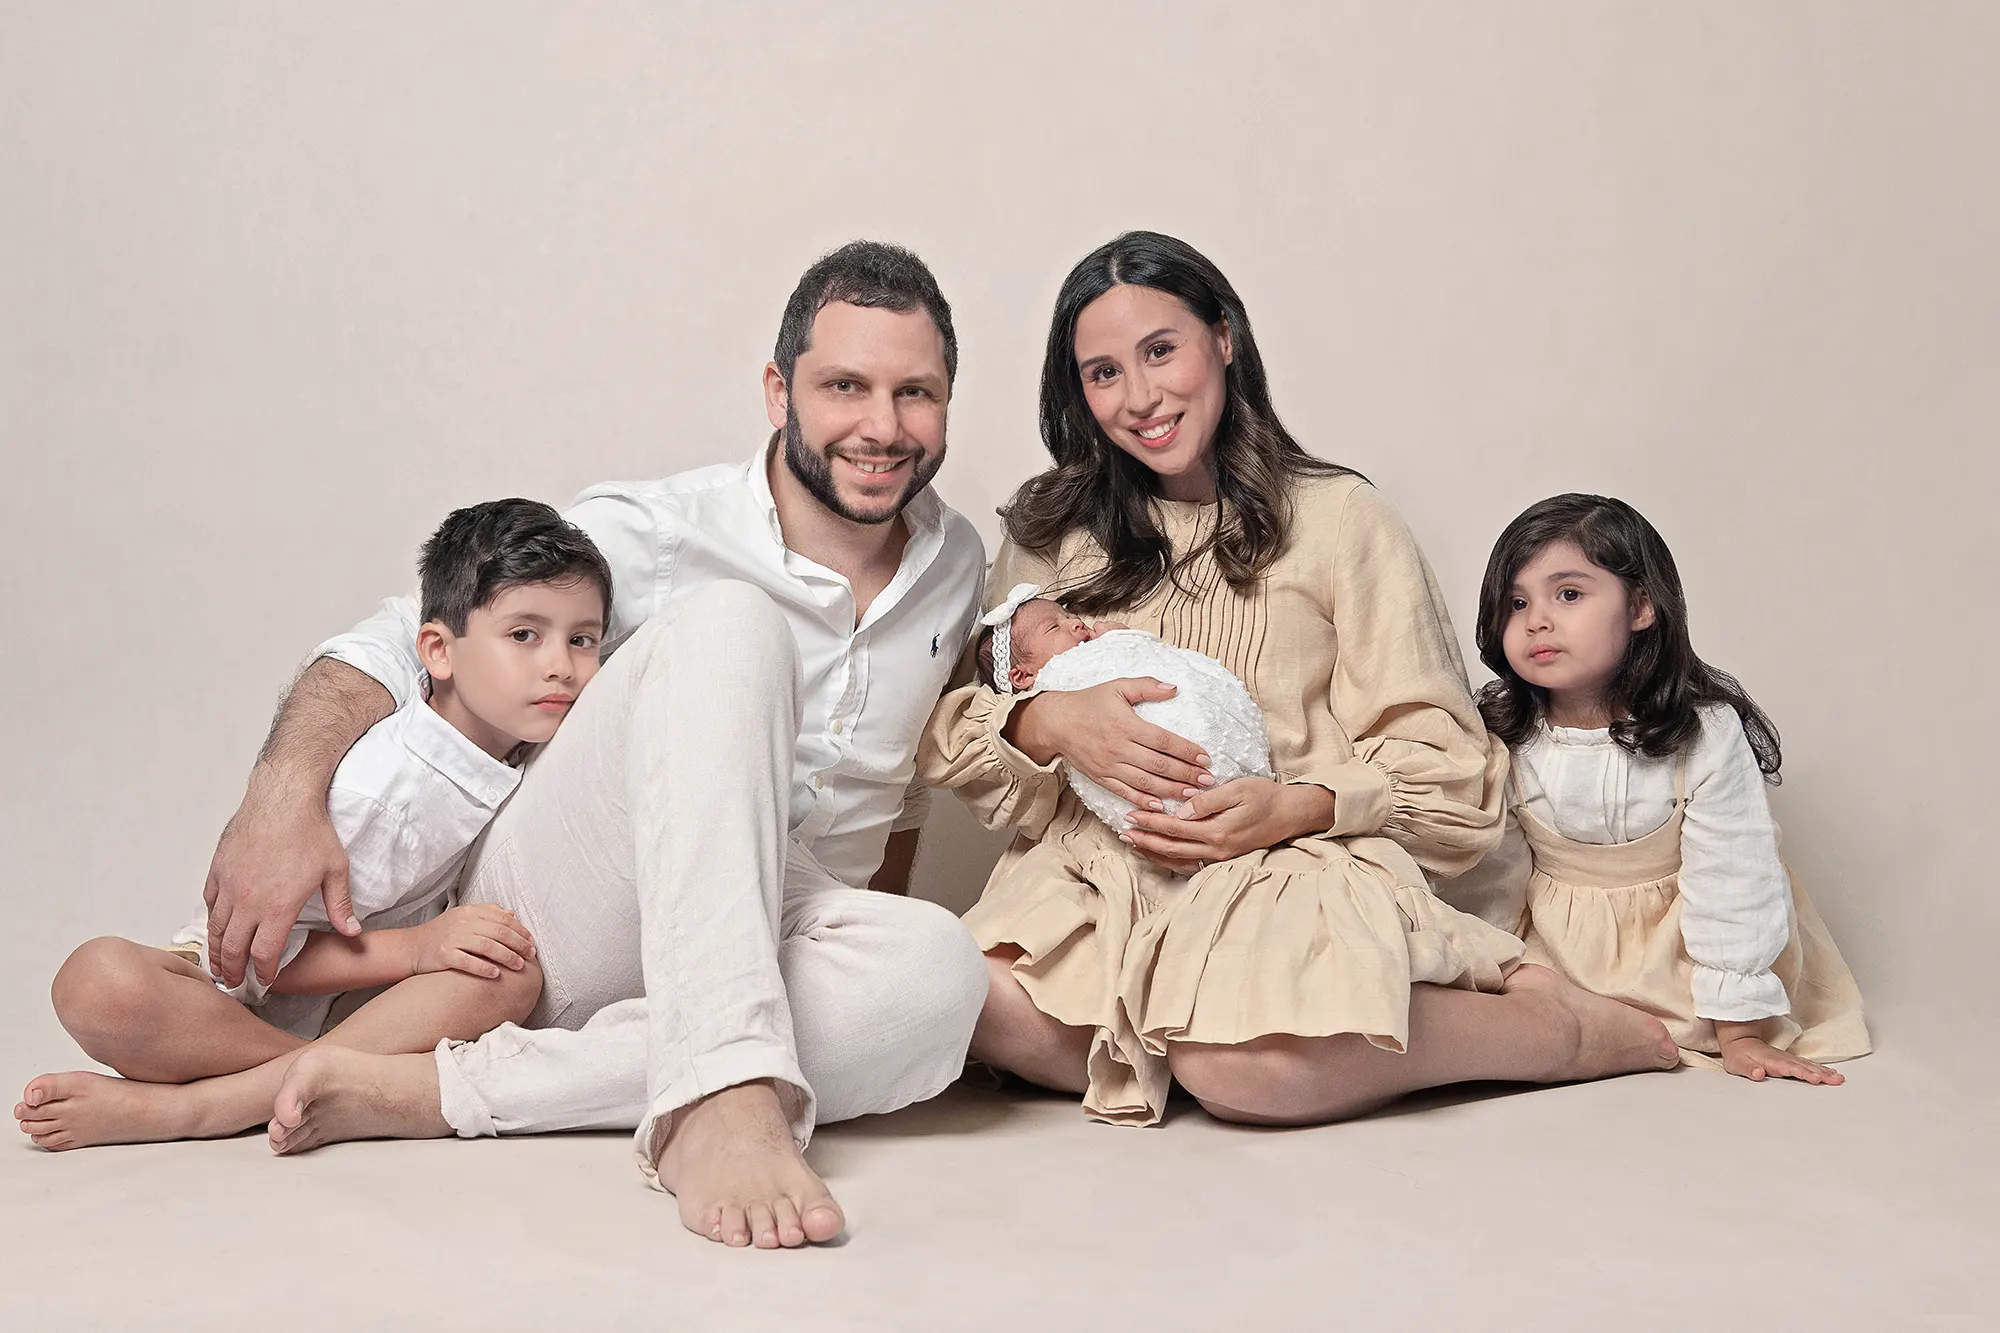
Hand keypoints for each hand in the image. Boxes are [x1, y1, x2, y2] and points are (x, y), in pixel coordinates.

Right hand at [204, 785, 357, 989]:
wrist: (283, 798)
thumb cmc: (311, 831)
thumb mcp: (336, 870)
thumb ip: (341, 906)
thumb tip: (353, 932)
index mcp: (277, 909)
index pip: (264, 954)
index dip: (264, 972)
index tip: (265, 980)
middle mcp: (248, 902)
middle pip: (233, 948)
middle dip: (233, 970)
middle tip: (233, 983)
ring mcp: (229, 886)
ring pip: (216, 928)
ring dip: (215, 950)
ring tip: (217, 965)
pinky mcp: (218, 869)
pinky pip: (210, 901)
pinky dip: (212, 918)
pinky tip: (216, 925)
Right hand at [406, 905, 536, 979]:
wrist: (412, 947)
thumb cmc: (442, 934)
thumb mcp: (463, 917)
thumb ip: (487, 913)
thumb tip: (511, 914)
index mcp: (470, 911)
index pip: (503, 919)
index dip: (520, 931)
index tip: (531, 942)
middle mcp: (462, 922)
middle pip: (499, 932)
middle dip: (519, 944)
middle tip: (531, 955)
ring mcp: (453, 939)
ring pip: (488, 946)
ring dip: (507, 957)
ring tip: (519, 965)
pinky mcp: (444, 955)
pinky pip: (468, 962)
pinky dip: (484, 968)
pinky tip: (496, 974)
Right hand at [1010, 678, 1211, 806]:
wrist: (1055, 722)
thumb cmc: (1090, 702)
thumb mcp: (1117, 687)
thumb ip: (1146, 687)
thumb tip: (1174, 688)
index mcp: (1126, 725)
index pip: (1163, 741)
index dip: (1186, 751)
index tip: (1205, 758)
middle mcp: (1119, 748)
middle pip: (1159, 766)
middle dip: (1186, 775)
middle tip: (1209, 781)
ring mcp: (1109, 766)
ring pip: (1145, 783)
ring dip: (1171, 791)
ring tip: (1193, 796)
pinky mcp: (1101, 778)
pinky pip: (1125, 793)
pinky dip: (1143, 802)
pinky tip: (1161, 807)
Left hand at [1121, 778, 1333, 870]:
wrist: (1290, 814)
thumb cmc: (1265, 797)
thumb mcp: (1238, 789)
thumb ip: (1209, 800)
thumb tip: (1182, 808)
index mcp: (1217, 831)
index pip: (1175, 828)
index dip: (1151, 821)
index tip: (1131, 813)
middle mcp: (1216, 850)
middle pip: (1171, 847)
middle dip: (1144, 839)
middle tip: (1123, 830)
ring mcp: (1219, 858)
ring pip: (1177, 860)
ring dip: (1153, 852)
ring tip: (1132, 842)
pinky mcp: (1222, 858)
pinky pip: (1189, 864)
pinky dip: (1169, 859)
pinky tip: (1157, 853)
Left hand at [1715, 1021, 1844, 1084]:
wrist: (1739, 1041)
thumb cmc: (1738, 1056)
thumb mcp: (1737, 1064)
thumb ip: (1748, 1069)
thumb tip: (1757, 1073)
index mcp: (1772, 1060)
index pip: (1790, 1068)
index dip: (1803, 1073)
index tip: (1816, 1078)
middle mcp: (1783, 1059)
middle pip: (1804, 1066)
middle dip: (1821, 1073)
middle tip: (1836, 1080)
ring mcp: (1788, 1059)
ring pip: (1809, 1065)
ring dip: (1824, 1071)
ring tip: (1838, 1078)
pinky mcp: (1790, 1061)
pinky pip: (1808, 1065)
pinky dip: (1820, 1069)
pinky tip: (1831, 1074)